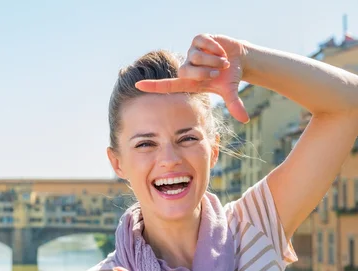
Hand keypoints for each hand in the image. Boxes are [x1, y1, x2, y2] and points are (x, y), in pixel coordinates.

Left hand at [135, 34, 249, 122]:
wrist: (239, 59)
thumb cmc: (230, 77)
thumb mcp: (231, 90)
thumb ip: (234, 104)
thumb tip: (245, 119)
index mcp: (190, 82)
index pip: (167, 85)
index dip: (153, 86)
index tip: (137, 86)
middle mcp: (187, 67)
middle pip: (186, 71)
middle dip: (206, 72)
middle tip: (219, 72)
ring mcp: (191, 53)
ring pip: (195, 56)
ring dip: (213, 60)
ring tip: (223, 61)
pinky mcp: (198, 40)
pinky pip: (203, 42)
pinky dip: (215, 47)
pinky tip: (221, 50)